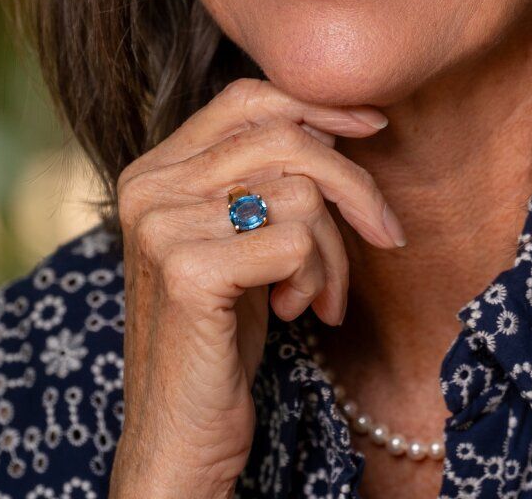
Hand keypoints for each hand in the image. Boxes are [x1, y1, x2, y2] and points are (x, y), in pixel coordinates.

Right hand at [108, 78, 403, 497]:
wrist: (180, 435)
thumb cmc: (220, 338)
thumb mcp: (240, 242)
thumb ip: (264, 179)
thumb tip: (338, 122)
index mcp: (153, 171)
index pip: (246, 98)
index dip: (317, 103)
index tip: (373, 124)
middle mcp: (147, 187)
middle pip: (286, 139)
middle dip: (353, 188)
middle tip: (384, 236)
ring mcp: (161, 226)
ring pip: (301, 192)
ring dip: (333, 253)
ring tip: (316, 299)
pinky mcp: (187, 270)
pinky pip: (295, 240)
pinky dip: (315, 280)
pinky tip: (293, 315)